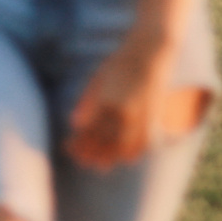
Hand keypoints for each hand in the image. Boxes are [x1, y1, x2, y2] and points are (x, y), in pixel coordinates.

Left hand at [67, 36, 172, 169]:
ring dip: (109, 158)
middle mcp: (124, 112)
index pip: (88, 131)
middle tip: (80, 161)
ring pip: (123, 146)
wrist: (150, 54)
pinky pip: (143, 142)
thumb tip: (75, 124)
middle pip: (104, 141)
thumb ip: (86, 103)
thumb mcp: (97, 80)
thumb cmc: (119, 64)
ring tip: (98, 166)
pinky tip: (123, 158)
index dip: (78, 143)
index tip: (68, 148)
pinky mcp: (153, 118)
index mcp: (106, 101)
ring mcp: (141, 117)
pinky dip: (132, 153)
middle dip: (90, 153)